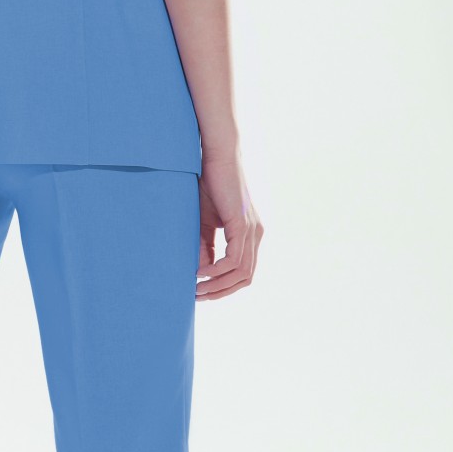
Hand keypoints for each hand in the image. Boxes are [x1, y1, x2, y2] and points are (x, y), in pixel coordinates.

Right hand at [197, 143, 262, 300]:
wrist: (218, 155)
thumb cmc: (210, 183)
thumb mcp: (205, 221)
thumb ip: (205, 245)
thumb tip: (201, 270)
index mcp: (250, 234)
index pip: (244, 272)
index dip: (224, 286)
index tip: (202, 291)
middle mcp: (256, 235)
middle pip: (245, 278)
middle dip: (221, 292)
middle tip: (197, 297)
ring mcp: (252, 230)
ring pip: (241, 272)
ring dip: (217, 285)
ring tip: (196, 288)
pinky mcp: (242, 224)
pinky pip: (234, 259)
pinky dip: (217, 270)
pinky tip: (199, 271)